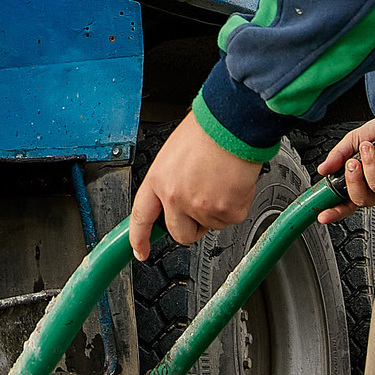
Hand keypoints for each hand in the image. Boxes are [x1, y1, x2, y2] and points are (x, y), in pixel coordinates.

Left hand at [130, 113, 259, 259]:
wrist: (233, 123)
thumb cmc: (207, 130)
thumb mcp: (174, 154)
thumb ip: (171, 180)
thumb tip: (175, 198)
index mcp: (158, 180)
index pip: (141, 217)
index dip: (139, 238)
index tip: (140, 251)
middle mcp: (175, 197)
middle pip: (180, 234)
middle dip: (191, 226)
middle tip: (203, 205)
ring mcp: (201, 207)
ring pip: (209, 225)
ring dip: (216, 209)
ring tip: (220, 180)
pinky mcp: (227, 211)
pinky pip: (231, 219)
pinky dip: (236, 205)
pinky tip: (233, 183)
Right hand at [314, 119, 374, 221]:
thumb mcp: (355, 140)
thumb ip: (338, 155)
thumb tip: (323, 169)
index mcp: (363, 180)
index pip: (347, 202)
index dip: (335, 211)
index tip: (323, 216)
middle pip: (360, 199)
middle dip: (353, 180)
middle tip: (352, 163)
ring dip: (370, 165)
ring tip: (370, 148)